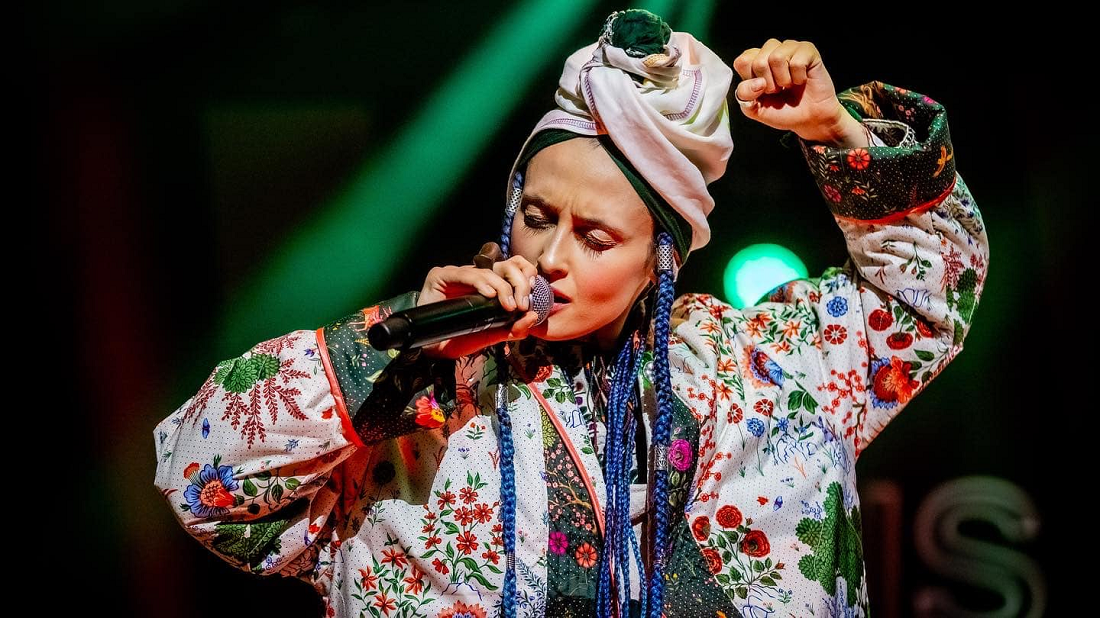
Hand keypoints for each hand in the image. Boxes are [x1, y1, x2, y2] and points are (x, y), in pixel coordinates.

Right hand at [417, 255, 541, 359]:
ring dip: (503, 287)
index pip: (512, 268)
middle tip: (523, 304)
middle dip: (519, 282)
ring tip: (509, 305)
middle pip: (504, 266)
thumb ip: (512, 328)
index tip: (533, 296)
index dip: (526, 275)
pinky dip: (480, 283)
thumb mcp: (491, 334)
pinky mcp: (441, 275)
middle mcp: (474, 276)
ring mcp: (458, 274)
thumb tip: (533, 317)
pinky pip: (465, 274)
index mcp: (488, 285)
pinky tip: (490, 295)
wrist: (432, 348)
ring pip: (487, 270)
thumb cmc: (459, 338)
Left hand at [731, 39, 862, 145]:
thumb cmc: (782, 111)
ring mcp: (789, 48)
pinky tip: (801, 80)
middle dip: (769, 84)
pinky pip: (797, 62)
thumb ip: (745, 96)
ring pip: (777, 58)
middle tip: (778, 90)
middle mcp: (771, 50)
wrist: (809, 119)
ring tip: (789, 84)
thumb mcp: (755, 109)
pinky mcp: (807, 50)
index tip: (761, 91)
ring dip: (783, 80)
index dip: (751, 81)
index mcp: (754, 61)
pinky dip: (799, 78)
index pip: (742, 61)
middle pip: (759, 61)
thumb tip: (756, 82)